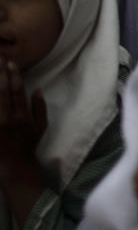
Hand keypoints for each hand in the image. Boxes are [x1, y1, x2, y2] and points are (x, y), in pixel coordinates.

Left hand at [0, 60, 46, 179]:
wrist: (14, 167)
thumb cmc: (28, 145)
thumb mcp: (41, 127)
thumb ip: (40, 108)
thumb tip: (37, 90)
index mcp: (22, 116)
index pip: (18, 91)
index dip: (14, 75)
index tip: (10, 62)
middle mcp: (7, 119)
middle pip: (2, 91)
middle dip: (0, 73)